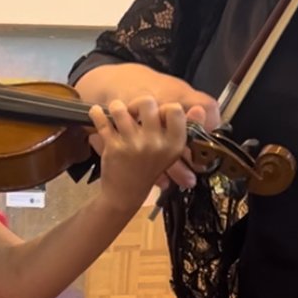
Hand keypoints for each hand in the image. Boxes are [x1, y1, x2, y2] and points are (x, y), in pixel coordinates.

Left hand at [86, 96, 188, 211]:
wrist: (126, 194)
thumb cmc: (149, 168)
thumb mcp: (171, 152)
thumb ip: (182, 128)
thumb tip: (201, 108)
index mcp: (174, 144)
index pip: (175, 110)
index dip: (163, 108)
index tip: (156, 115)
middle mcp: (156, 144)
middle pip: (147, 102)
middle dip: (137, 103)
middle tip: (133, 113)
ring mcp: (134, 145)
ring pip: (121, 108)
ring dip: (116, 107)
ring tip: (116, 112)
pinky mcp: (114, 148)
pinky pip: (102, 120)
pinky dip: (96, 113)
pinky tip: (97, 112)